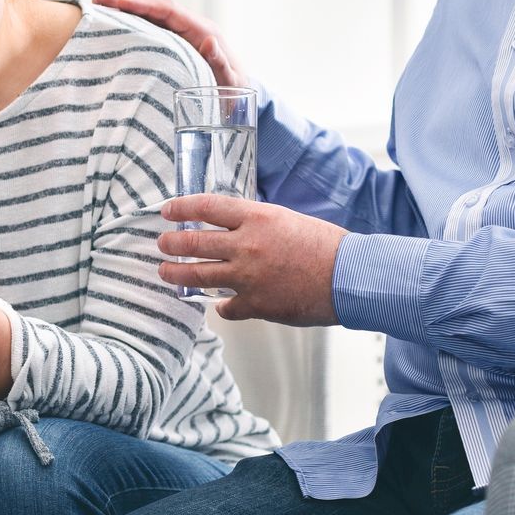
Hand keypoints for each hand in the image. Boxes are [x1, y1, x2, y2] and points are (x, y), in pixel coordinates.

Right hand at [92, 0, 249, 88]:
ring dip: (126, 10)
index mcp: (203, 31)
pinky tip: (113, 25)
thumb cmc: (234, 94)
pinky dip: (132, 24)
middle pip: (155, 7)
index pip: (168, 10)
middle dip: (127, 1)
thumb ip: (221, 64)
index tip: (115, 1)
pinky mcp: (174, 45)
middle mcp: (191, 27)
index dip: (141, 4)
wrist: (239, 100)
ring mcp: (181, 35)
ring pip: (151, 17)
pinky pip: (151, 30)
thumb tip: (210, 42)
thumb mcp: (231, 83)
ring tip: (98, 8)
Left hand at [158, 195, 347, 325]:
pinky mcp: (256, 305)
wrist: (352, 278)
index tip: (167, 210)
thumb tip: (235, 228)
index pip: (206, 206)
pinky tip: (220, 305)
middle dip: (170, 244)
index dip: (181, 207)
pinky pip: (226, 308)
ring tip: (165, 272)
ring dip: (176, 274)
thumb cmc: (327, 247)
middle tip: (162, 244)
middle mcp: (246, 245)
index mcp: (257, 218)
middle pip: (192, 243)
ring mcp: (248, 277)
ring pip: (197, 276)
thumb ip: (258, 224)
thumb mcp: (288, 220)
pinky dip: (221, 307)